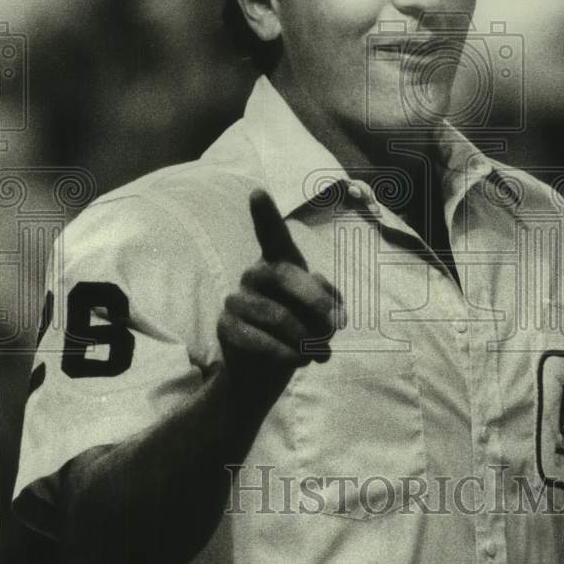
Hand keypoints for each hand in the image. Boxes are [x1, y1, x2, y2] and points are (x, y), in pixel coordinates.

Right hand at [217, 189, 345, 388]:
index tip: (257, 192)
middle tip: (338, 325)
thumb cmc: (301, 331)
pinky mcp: (225, 327)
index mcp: (279, 263)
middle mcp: (254, 274)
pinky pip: (259, 340)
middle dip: (317, 302)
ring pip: (278, 316)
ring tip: (319, 353)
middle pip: (286, 276)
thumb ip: (330, 302)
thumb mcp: (324, 315)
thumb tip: (327, 308)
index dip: (265, 214)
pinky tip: (299, 361)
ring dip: (306, 339)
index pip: (272, 235)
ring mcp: (235, 299)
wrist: (265, 371)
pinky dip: (287, 355)